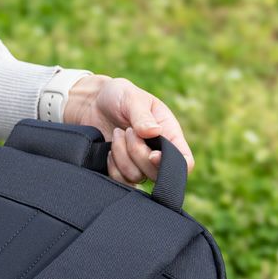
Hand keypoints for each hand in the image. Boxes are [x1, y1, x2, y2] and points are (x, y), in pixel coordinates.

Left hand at [64, 74, 195, 187]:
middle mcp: (157, 152)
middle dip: (137, 152)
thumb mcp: (132, 98)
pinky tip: (109, 150)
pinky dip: (112, 166)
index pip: (184, 161)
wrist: (93, 104)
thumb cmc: (119, 97)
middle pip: (157, 173)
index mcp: (169, 134)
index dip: (172, 165)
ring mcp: (138, 164)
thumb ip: (142, 116)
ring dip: (121, 156)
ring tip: (117, 134)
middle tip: (127, 130)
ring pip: (136, 176)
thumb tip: (154, 132)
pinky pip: (120, 181)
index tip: (152, 154)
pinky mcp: (121, 171)